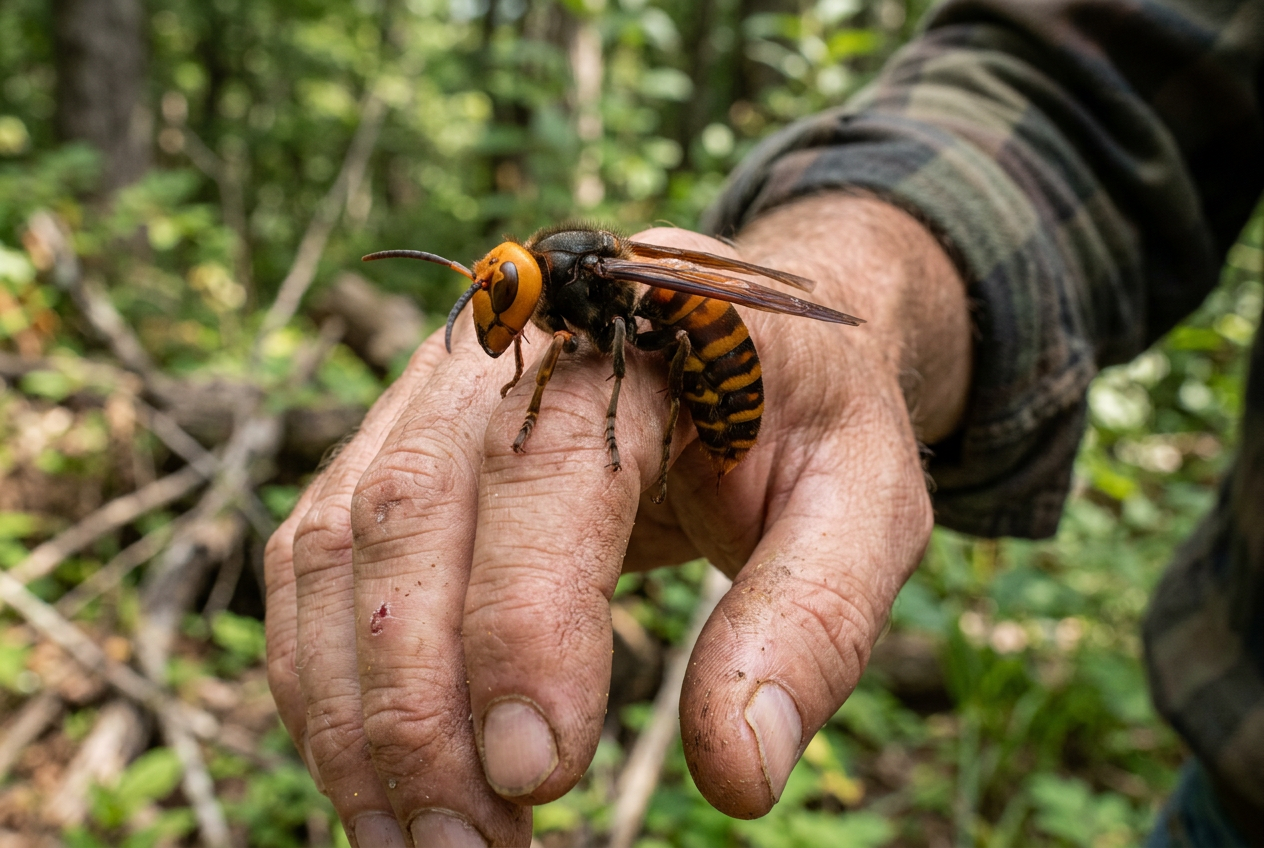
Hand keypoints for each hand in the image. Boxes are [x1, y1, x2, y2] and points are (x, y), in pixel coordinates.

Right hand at [265, 194, 969, 845]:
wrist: (740, 334)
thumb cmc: (808, 418)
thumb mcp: (865, 501)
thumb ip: (813, 618)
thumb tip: (739, 775)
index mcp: (637, 333)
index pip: (546, 470)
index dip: (523, 622)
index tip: (534, 775)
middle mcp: (506, 348)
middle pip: (410, 512)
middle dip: (418, 702)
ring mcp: (430, 394)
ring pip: (337, 543)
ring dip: (353, 709)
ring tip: (409, 841)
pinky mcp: (390, 443)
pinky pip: (316, 556)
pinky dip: (323, 673)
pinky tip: (371, 769)